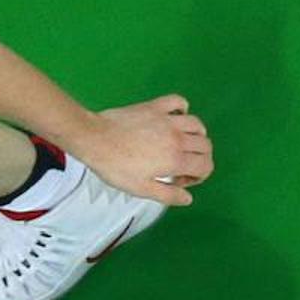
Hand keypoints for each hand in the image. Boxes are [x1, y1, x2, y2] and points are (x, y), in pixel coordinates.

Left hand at [74, 94, 213, 205]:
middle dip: (199, 158)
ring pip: (197, 124)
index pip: (205, 166)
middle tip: (180, 165)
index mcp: (175, 159)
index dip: (198, 177)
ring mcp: (166, 119)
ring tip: (182, 144)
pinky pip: (178, 101)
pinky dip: (182, 108)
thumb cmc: (114, 166)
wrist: (93, 139)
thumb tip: (187, 198)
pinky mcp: (154, 106)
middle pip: (205, 146)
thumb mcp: (141, 188)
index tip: (179, 180)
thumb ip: (167, 195)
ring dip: (196, 135)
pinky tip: (175, 116)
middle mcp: (177, 137)